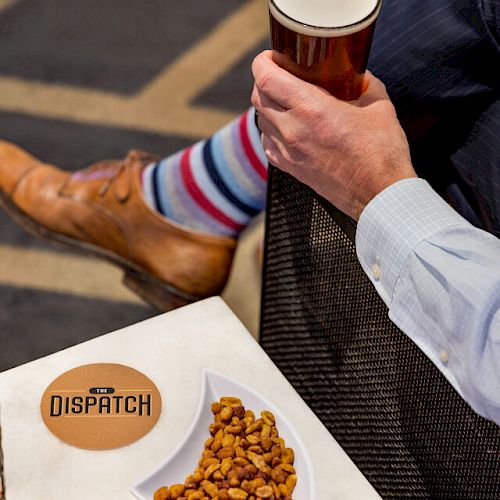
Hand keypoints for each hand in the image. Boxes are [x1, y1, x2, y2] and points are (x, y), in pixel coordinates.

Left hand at [251, 50, 416, 219]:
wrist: (378, 194)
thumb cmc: (381, 153)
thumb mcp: (378, 106)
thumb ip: (363, 84)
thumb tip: (357, 75)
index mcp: (311, 109)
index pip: (266, 79)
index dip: (262, 62)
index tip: (271, 57)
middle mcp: (293, 131)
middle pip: (258, 98)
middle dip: (264, 81)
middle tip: (279, 75)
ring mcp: (289, 153)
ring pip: (261, 122)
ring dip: (267, 107)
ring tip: (285, 101)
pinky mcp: (292, 169)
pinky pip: (268, 145)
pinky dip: (271, 132)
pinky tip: (286, 128)